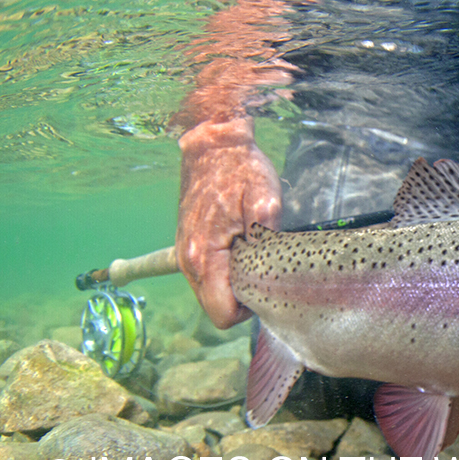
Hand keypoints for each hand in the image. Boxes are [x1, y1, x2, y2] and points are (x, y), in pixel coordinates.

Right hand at [176, 118, 281, 328]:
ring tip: (254, 256)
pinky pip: (206, 277)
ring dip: (233, 284)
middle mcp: (188, 261)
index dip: (248, 310)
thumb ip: (268, 241)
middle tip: (265, 270)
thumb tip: (273, 274)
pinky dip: (224, 273)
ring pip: (210, 294)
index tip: (267, 287)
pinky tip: (241, 250)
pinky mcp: (187, 246)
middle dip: (242, 299)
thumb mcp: (267, 201)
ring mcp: (185, 254)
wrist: (213, 145)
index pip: (222, 314)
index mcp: (204, 256)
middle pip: (216, 308)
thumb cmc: (241, 170)